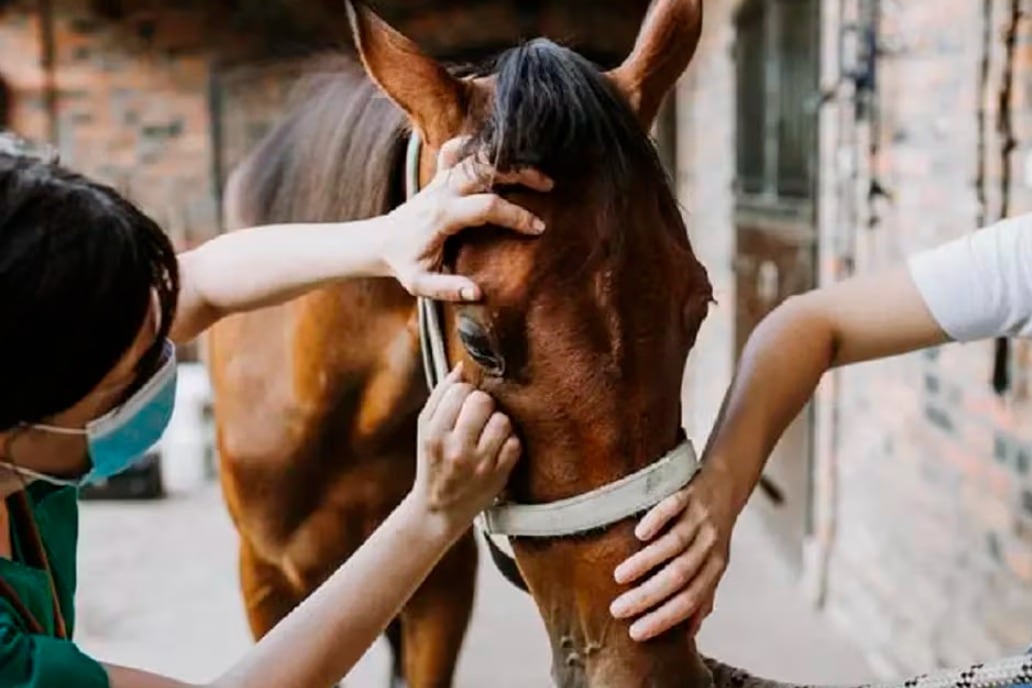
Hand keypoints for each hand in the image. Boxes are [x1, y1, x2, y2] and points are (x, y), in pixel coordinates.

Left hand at [380, 136, 552, 300]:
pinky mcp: (440, 175)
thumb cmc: (405, 263)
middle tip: (548, 186)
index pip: (487, 206)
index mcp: (442, 215)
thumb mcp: (420, 284)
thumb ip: (447, 288)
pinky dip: (477, 146)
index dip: (515, 215)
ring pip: (476, 156)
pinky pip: (456, 149)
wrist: (382, 241)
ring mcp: (441, 179)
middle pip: (486, 169)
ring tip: (535, 171)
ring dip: (507, 159)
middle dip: (520, 174)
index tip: (538, 228)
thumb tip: (477, 292)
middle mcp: (443, 191)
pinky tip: (499, 153)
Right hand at [413, 364, 520, 529]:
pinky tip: (497, 449)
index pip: (459, 391)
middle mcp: (456, 449)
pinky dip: (509, 442)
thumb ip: (440, 396)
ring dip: (498, 422)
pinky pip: (515, 442)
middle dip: (483, 404)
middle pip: (483, 401)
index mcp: (434, 434)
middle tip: (478, 416)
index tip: (462, 405)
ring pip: (503, 420)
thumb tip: (461, 367)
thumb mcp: (425, 429)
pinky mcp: (499, 476)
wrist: (438, 510)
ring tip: (488, 433)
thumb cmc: (433, 462)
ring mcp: (480, 464)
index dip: (464, 392)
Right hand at [609, 472, 734, 640]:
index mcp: (715, 566)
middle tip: (617, 610)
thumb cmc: (713, 530)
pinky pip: (673, 507)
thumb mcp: (714, 562)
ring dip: (646, 562)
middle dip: (648, 596)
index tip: (635, 633)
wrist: (729, 482)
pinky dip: (657, 520)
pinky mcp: (690, 493)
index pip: (690, 600)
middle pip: (679, 576)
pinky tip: (638, 534)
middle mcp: (710, 544)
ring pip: (674, 545)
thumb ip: (702, 594)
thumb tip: (689, 634)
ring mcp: (700, 518)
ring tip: (619, 577)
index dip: (664, 618)